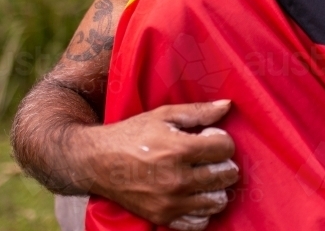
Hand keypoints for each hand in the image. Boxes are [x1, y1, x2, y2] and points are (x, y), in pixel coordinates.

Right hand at [75, 100, 238, 229]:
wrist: (96, 162)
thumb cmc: (131, 135)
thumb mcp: (163, 115)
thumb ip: (198, 111)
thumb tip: (227, 105)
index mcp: (179, 150)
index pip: (225, 148)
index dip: (221, 139)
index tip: (208, 137)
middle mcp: (177, 179)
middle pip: (226, 175)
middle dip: (224, 162)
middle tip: (208, 156)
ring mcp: (170, 202)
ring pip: (218, 200)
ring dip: (217, 186)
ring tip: (204, 175)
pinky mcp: (162, 217)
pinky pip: (199, 222)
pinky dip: (203, 209)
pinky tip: (195, 195)